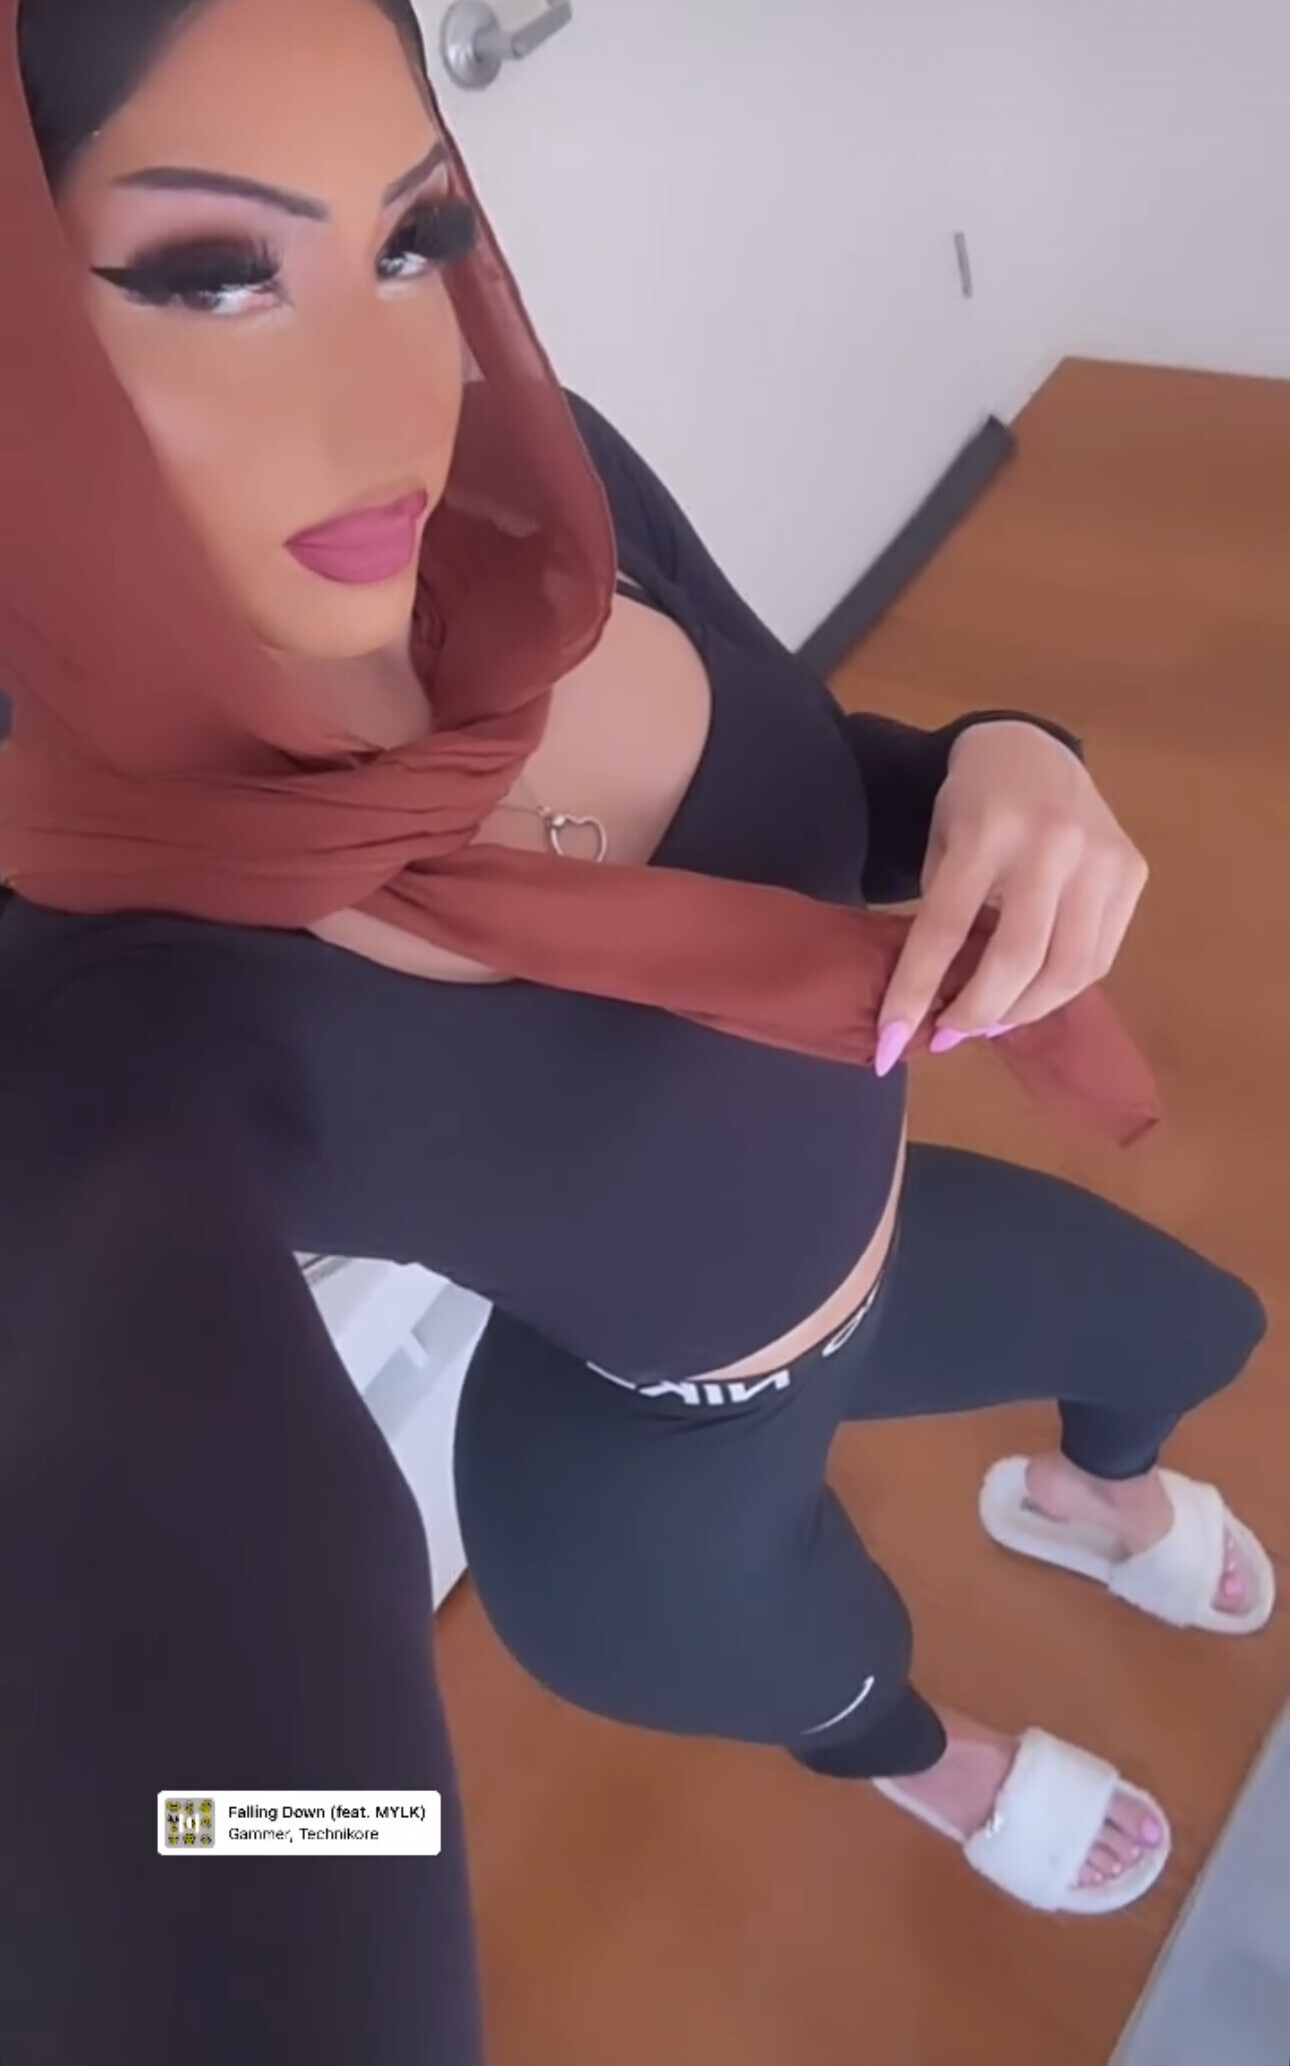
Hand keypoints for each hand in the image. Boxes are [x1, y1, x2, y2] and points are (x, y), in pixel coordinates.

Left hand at [875, 722, 1148, 1073]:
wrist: (1031, 750)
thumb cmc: (972, 803)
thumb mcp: (940, 844)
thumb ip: (944, 915)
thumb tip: (936, 1007)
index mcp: (986, 828)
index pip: (944, 929)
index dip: (914, 994)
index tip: (889, 1041)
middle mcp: (1051, 841)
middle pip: (1017, 959)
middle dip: (977, 1013)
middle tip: (948, 1035)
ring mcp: (1101, 856)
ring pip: (1068, 969)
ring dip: (1023, 1011)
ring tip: (989, 1022)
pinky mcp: (1131, 871)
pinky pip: (1098, 955)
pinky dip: (1060, 989)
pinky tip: (1030, 994)